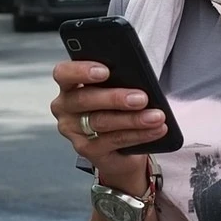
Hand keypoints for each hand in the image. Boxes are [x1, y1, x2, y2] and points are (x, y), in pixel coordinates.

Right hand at [50, 60, 168, 192]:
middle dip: (116, 98)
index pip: (64, 73)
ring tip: (156, 116)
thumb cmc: (116, 107)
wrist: (119, 146)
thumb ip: (118, 80)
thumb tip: (138, 80)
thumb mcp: (115, 88)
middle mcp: (65, 107)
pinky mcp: (86, 150)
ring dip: (133, 119)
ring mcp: (73, 130)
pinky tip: (155, 129)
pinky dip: (139, 134)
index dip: (81, 71)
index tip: (105, 71)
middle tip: (142, 98)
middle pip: (85, 100)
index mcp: (69, 84)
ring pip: (102, 122)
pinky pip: (114, 140)